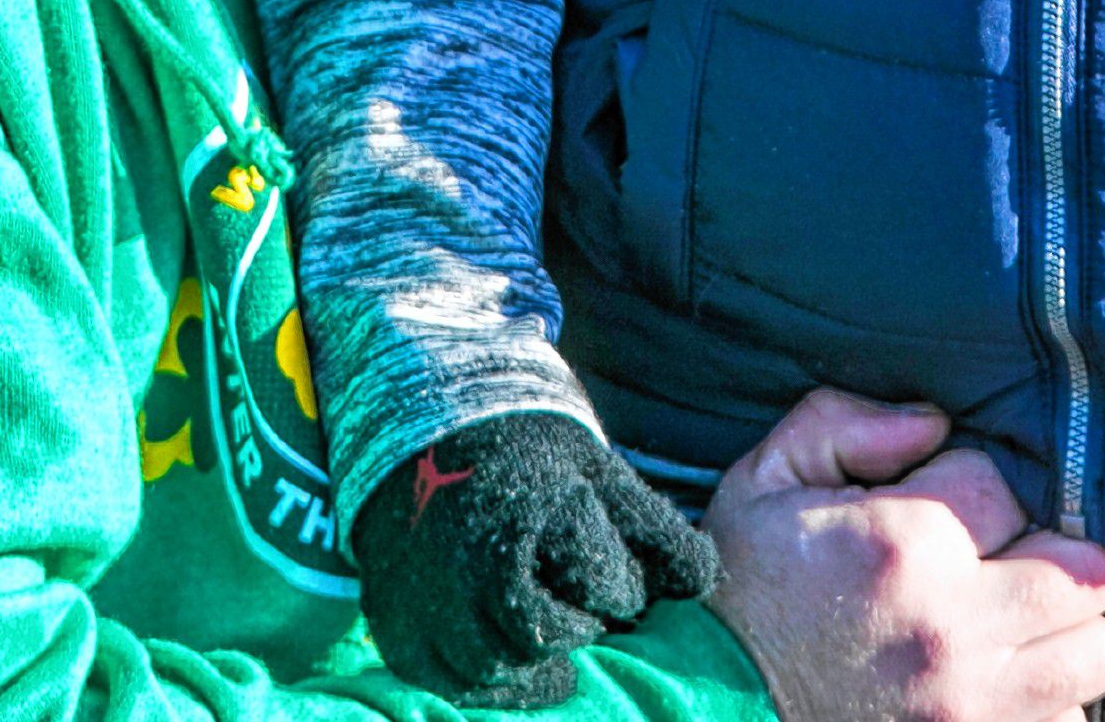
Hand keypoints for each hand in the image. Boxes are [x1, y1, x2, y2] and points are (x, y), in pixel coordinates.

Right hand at [350, 410, 716, 706]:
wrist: (425, 424)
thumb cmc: (528, 451)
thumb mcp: (596, 470)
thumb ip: (653, 526)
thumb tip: (706, 581)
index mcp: (537, 508)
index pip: (607, 584)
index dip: (619, 586)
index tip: (613, 575)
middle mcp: (478, 555)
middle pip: (549, 633)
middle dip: (577, 628)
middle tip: (584, 616)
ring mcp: (430, 591)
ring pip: (496, 666)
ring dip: (533, 663)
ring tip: (552, 639)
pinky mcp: (398, 620)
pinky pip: (445, 680)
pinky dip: (483, 681)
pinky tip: (510, 664)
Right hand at [705, 388, 1104, 721]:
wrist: (711, 707)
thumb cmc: (745, 589)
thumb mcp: (767, 478)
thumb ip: (847, 424)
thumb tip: (934, 422)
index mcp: (906, 544)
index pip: (1009, 481)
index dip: (980, 478)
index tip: (944, 495)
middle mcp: (956, 629)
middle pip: (1088, 571)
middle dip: (1056, 547)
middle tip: (1011, 549)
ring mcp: (974, 708)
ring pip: (1095, 652)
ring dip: (1066, 628)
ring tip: (1018, 615)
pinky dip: (1047, 698)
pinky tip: (998, 676)